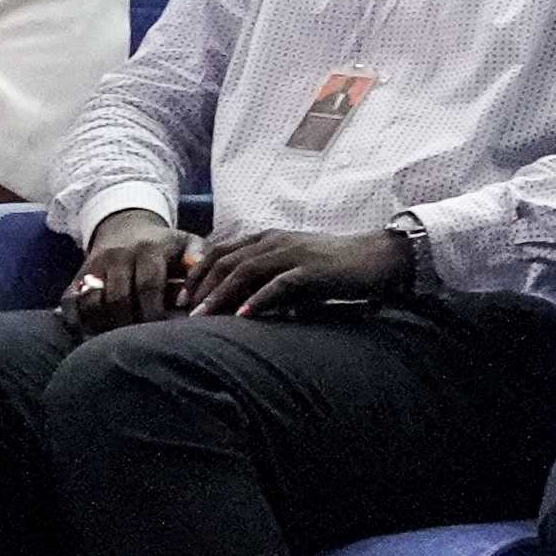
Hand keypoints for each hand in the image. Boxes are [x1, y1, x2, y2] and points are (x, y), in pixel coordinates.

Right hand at [64, 218, 194, 336]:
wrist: (126, 227)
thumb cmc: (165, 245)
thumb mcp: (187, 243)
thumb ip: (198, 261)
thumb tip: (198, 291)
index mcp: (148, 250)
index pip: (148, 285)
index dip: (155, 313)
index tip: (164, 333)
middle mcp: (117, 256)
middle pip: (119, 298)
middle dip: (130, 325)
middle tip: (142, 344)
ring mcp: (94, 266)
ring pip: (93, 303)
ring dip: (104, 326)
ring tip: (119, 341)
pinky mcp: (77, 277)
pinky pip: (70, 301)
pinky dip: (76, 321)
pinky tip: (91, 335)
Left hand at [190, 226, 413, 315]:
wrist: (374, 258)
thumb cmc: (332, 266)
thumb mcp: (292, 266)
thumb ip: (265, 277)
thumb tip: (235, 303)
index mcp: (268, 237)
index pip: (220, 249)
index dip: (197, 272)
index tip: (182, 296)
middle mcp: (276, 241)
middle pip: (227, 260)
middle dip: (202, 287)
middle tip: (184, 312)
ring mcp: (294, 253)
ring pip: (246, 271)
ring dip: (222, 295)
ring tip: (204, 317)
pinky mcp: (312, 270)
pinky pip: (279, 284)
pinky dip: (259, 300)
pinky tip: (244, 316)